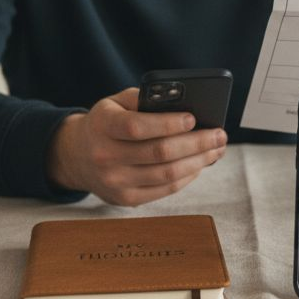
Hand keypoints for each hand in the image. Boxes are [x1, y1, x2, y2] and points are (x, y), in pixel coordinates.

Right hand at [47, 87, 226, 205]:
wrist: (77, 155)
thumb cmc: (107, 122)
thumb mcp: (116, 103)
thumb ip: (145, 100)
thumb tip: (184, 106)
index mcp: (102, 126)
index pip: (137, 127)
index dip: (168, 124)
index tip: (193, 118)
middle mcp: (105, 156)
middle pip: (159, 153)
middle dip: (196, 143)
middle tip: (220, 134)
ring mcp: (115, 182)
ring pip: (167, 174)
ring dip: (198, 161)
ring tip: (216, 149)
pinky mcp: (126, 199)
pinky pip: (165, 189)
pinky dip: (187, 176)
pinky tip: (200, 164)